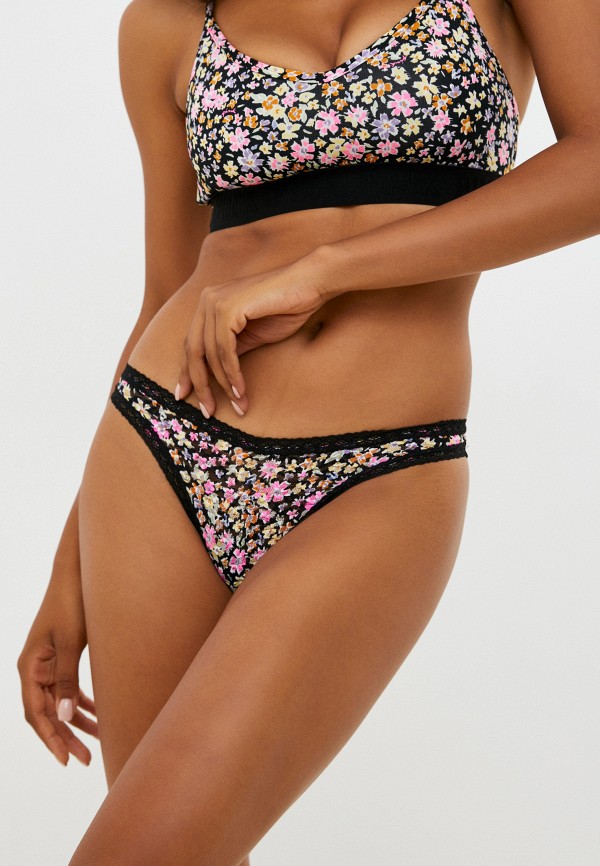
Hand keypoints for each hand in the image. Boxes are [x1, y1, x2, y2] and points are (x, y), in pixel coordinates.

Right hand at [17, 570, 97, 766]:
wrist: (77, 574)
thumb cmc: (71, 604)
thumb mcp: (71, 643)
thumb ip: (66, 680)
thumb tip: (64, 717)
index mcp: (29, 666)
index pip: (35, 712)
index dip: (50, 738)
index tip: (66, 759)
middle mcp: (34, 668)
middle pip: (47, 713)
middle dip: (65, 737)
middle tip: (86, 760)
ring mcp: (48, 664)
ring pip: (59, 703)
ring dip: (76, 722)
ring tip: (97, 743)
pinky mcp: (62, 657)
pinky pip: (68, 689)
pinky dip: (82, 703)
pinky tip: (98, 716)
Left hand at [176, 252, 327, 414]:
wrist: (310, 284)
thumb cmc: (286, 307)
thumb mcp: (253, 335)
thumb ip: (232, 350)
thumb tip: (218, 375)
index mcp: (210, 304)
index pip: (191, 344)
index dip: (187, 372)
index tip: (185, 396)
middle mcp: (207, 300)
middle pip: (193, 350)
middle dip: (199, 383)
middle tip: (207, 410)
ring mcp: (215, 301)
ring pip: (209, 353)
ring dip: (223, 384)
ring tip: (237, 404)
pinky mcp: (228, 307)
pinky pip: (224, 349)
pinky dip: (232, 373)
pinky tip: (240, 390)